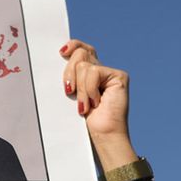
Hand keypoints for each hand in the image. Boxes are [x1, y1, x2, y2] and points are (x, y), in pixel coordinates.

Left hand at [61, 39, 138, 171]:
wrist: (103, 134)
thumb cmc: (85, 119)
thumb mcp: (73, 93)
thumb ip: (71, 76)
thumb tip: (61, 57)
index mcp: (89, 72)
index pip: (81, 48)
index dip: (73, 45)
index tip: (61, 52)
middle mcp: (101, 69)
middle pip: (81, 53)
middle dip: (70, 72)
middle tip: (69, 91)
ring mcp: (111, 72)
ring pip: (85, 65)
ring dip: (80, 89)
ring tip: (85, 105)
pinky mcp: (119, 76)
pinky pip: (93, 72)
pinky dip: (89, 89)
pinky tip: (95, 102)